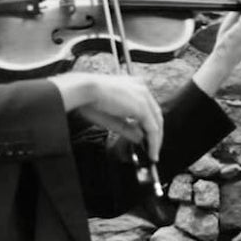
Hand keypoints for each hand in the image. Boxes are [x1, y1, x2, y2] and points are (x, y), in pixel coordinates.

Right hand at [48, 72, 163, 161]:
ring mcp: (143, 96)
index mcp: (134, 86)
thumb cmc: (89, 100)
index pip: (148, 108)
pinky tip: (151, 151)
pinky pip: (152, 128)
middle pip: (155, 115)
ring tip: (153, 154)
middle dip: (156, 134)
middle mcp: (142, 88)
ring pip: (157, 122)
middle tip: (153, 149)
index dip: (149, 124)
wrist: (84, 90)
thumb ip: (127, 128)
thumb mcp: (111, 118)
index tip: (147, 138)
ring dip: (156, 140)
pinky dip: (154, 141)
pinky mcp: (142, 106)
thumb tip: (140, 138)